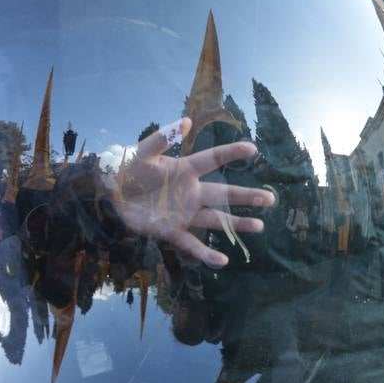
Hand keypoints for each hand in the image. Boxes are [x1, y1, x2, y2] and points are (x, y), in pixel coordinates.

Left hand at [114, 119, 275, 266]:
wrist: (112, 194)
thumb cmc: (129, 169)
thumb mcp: (142, 153)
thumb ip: (162, 138)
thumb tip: (185, 121)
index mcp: (185, 170)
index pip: (213, 159)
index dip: (231, 153)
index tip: (253, 149)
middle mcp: (191, 192)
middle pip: (224, 194)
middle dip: (247, 196)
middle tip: (271, 199)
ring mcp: (184, 213)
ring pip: (216, 219)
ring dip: (237, 223)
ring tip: (259, 226)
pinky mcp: (172, 231)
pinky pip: (192, 244)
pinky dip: (206, 254)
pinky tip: (223, 261)